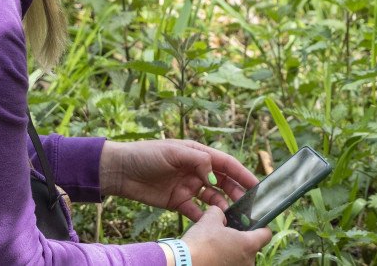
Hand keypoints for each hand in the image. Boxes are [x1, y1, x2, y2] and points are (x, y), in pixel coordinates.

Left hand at [99, 139, 258, 219]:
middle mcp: (195, 170)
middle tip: (249, 206)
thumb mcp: (173, 152)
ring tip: (235, 218)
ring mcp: (187, 187)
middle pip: (223, 182)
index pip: (225, 163)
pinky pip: (197, 211)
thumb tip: (214, 175)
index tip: (256, 185)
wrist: (120, 171)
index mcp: (197, 154)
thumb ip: (197, 160)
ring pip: (213, 198)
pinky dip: (207, 218)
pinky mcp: (177, 202)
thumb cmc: (146, 154)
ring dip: (224, 206)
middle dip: (237, 193)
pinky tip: (215, 225)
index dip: (242, 173)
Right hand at [181, 206, 271, 265]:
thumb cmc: (200, 243)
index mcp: (248, 244)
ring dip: (231, 251)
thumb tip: (220, 213)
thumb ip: (219, 212)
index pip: (266, 234)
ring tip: (214, 247)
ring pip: (240, 258)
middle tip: (224, 233)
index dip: (261, 227)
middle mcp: (249, 261)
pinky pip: (231, 265)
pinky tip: (211, 257)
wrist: (185, 264)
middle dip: (239, 239)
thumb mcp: (209, 220)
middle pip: (251, 246)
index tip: (253, 224)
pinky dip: (224, 261)